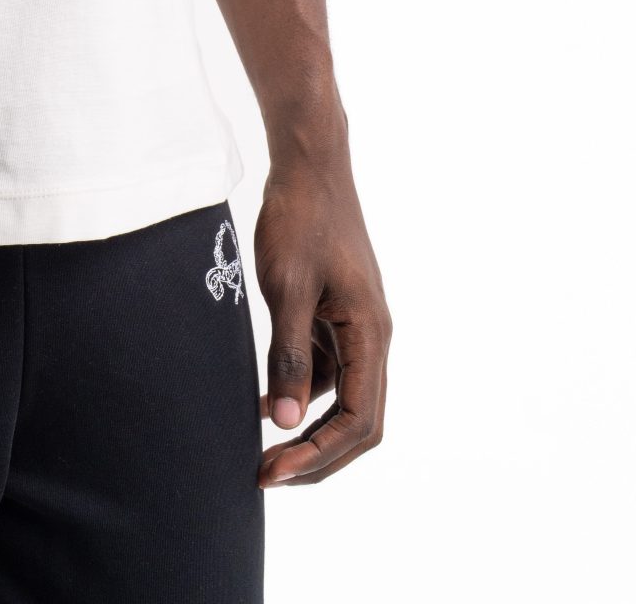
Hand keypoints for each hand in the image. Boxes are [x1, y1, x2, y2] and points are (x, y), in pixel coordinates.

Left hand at [252, 153, 390, 487]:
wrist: (308, 161)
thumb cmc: (299, 217)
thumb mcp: (287, 287)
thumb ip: (289, 355)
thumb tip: (283, 422)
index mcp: (372, 333)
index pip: (359, 421)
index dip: (319, 454)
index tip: (274, 470)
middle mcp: (373, 336)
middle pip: (359, 422)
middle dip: (316, 455)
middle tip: (266, 474)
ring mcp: (356, 325)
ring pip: (344, 399)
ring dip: (308, 429)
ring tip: (262, 450)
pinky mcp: (337, 314)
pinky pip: (327, 370)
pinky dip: (302, 394)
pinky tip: (265, 402)